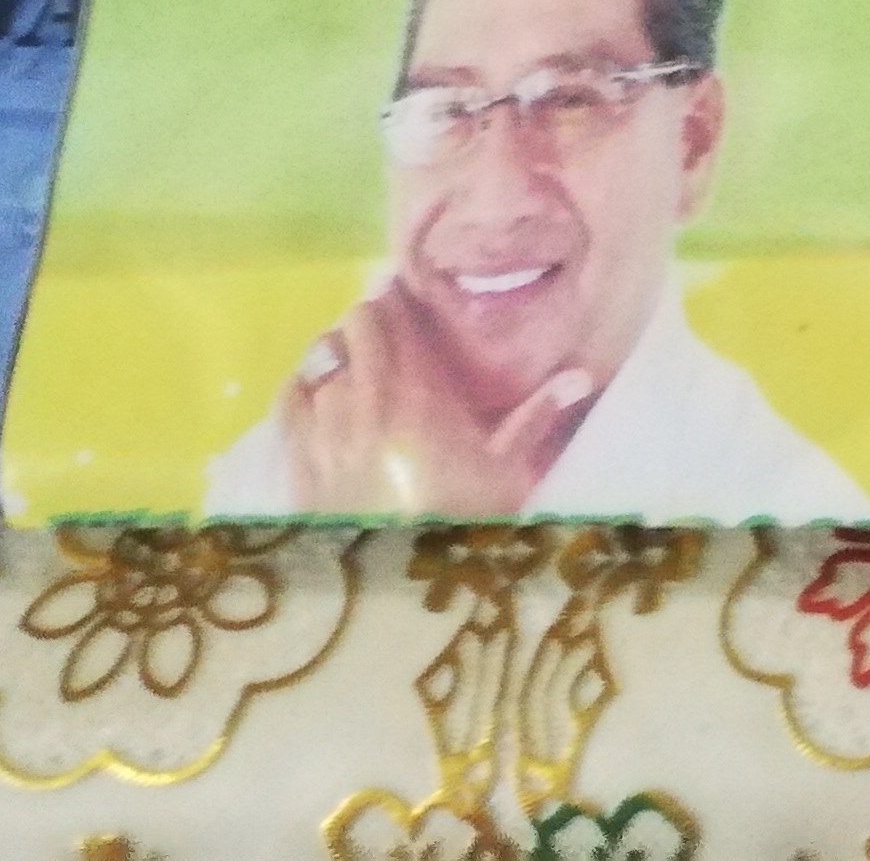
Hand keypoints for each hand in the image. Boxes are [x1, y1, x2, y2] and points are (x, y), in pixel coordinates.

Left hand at [266, 289, 600, 516]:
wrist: (395, 579)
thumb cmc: (459, 518)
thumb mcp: (507, 471)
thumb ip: (537, 417)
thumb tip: (582, 375)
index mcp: (419, 393)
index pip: (395, 319)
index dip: (397, 297)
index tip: (408, 290)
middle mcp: (367, 400)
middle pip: (354, 328)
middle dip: (370, 319)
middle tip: (387, 323)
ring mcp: (325, 428)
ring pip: (320, 359)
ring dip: (338, 350)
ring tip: (354, 354)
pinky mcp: (298, 458)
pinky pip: (288, 398)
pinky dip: (302, 382)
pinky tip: (315, 385)